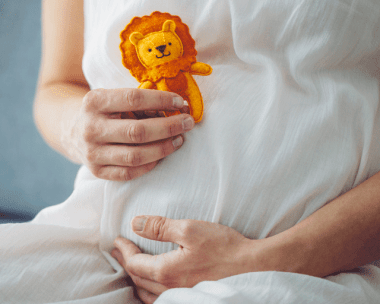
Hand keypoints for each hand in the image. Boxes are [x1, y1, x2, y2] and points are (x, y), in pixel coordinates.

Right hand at [63, 88, 193, 180]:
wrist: (73, 130)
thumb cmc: (105, 111)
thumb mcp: (114, 97)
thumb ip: (140, 102)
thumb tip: (177, 108)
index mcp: (94, 101)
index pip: (134, 99)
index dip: (161, 100)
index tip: (181, 102)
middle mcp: (91, 128)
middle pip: (137, 131)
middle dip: (169, 127)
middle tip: (188, 123)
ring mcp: (93, 153)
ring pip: (136, 156)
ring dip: (164, 148)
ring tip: (179, 140)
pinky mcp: (97, 171)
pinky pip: (130, 172)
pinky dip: (150, 164)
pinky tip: (162, 155)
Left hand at [111, 216, 259, 303]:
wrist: (253, 267)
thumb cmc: (224, 247)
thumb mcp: (190, 229)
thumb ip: (160, 227)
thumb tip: (135, 223)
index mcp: (166, 271)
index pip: (134, 263)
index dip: (123, 250)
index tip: (117, 240)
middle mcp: (170, 289)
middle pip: (137, 279)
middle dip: (125, 263)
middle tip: (118, 250)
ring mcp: (181, 297)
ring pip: (146, 294)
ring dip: (134, 279)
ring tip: (129, 267)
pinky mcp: (190, 299)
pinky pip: (159, 301)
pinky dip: (147, 292)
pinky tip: (150, 287)